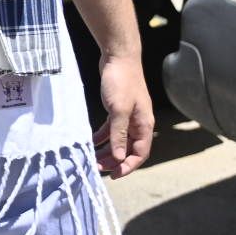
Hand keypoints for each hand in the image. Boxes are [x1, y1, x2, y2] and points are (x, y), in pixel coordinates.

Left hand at [95, 55, 153, 178]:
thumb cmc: (121, 82)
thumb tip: (119, 158)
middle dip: (114, 160)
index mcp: (144, 125)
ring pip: (118, 140)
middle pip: (128, 149)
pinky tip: (91, 141)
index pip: (140, 153)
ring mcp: (128, 116)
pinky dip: (102, 136)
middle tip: (97, 168)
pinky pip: (111, 128)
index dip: (128, 166)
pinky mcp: (117, 109)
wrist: (118, 57)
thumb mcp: (118, 110)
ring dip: (107, 150)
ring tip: (92, 158)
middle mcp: (138, 123)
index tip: (113, 176)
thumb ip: (118, 134)